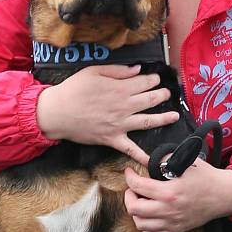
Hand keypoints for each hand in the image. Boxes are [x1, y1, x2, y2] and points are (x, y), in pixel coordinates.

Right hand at [36, 64, 178, 164]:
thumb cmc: (73, 89)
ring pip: (147, 121)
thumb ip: (118, 70)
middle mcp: (124, 106)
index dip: (153, 79)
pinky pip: (130, 149)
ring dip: (163, 119)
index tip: (157, 78)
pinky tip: (154, 161)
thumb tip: (137, 70)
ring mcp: (120, 124)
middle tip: (168, 94)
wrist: (57, 112)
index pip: (143, 82)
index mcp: (120, 88)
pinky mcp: (113, 138)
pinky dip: (142, 156)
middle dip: (161, 95)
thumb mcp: (94, 71)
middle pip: (149, 100)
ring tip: (174, 116)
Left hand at [123, 160, 231, 231]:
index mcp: (169, 192)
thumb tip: (151, 157)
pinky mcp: (177, 230)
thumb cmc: (206, 177)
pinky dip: (146, 228)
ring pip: (141, 224)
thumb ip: (166, 157)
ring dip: (136, 212)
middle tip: (133, 189)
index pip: (138, 186)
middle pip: (134, 209)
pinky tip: (148, 217)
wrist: (223, 195)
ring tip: (140, 201)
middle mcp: (168, 210)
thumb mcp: (186, 161)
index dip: (129, 177)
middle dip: (129, 196)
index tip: (129, 172)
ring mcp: (172, 223)